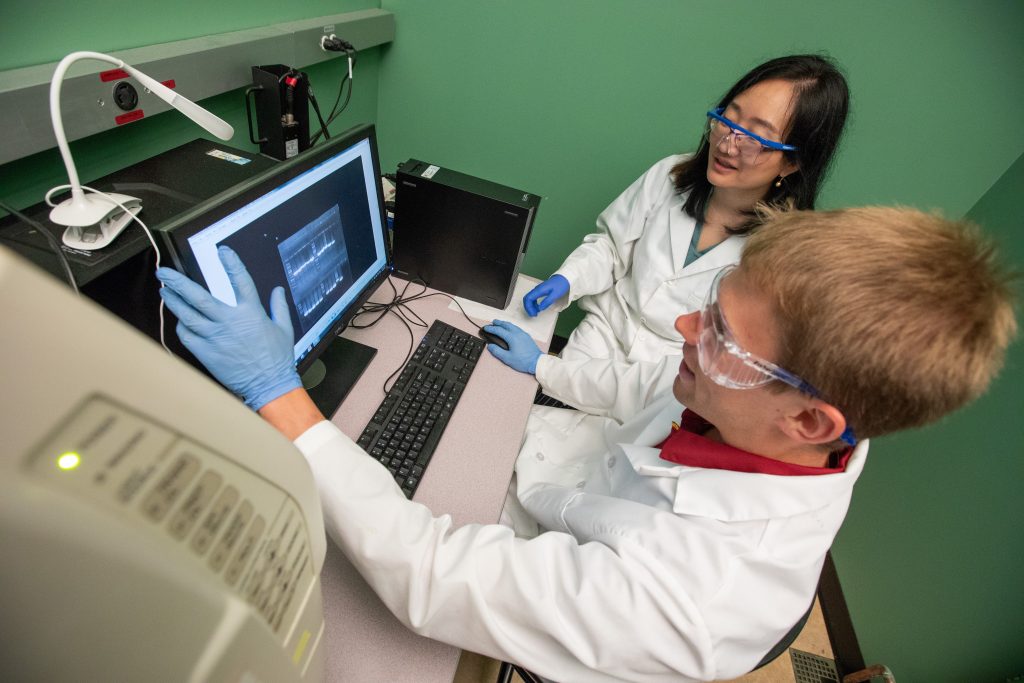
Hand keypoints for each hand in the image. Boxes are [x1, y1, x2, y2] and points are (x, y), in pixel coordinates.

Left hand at [156, 246, 300, 410]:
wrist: (268, 386)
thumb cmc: (277, 359)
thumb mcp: (284, 329)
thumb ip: (279, 307)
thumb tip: (278, 290)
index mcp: (251, 313)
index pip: (240, 281)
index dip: (232, 263)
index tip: (223, 252)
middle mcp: (230, 322)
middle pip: (198, 297)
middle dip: (178, 282)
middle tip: (164, 273)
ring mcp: (215, 337)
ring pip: (187, 315)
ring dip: (173, 301)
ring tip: (165, 292)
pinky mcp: (207, 353)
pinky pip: (188, 335)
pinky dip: (183, 326)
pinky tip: (181, 321)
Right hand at [483, 320, 541, 374]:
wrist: (537, 362)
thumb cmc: (523, 361)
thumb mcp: (507, 358)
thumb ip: (497, 351)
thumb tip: (490, 346)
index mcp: (512, 337)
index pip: (499, 330)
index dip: (491, 329)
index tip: (486, 328)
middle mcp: (518, 333)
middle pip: (506, 324)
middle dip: (498, 323)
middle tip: (493, 322)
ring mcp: (523, 334)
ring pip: (512, 325)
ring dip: (505, 324)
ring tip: (500, 324)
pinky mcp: (527, 336)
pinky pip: (517, 328)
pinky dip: (511, 326)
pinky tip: (510, 329)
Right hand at [522, 274, 568, 316]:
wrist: (564, 278)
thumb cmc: (560, 285)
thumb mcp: (555, 295)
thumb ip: (547, 301)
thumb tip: (540, 308)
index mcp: (539, 290)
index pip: (528, 298)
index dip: (529, 307)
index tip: (533, 314)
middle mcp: (537, 289)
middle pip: (527, 298)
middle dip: (528, 308)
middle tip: (534, 314)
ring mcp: (538, 290)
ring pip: (530, 298)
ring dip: (531, 306)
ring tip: (536, 312)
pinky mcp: (540, 291)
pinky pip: (534, 298)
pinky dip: (534, 304)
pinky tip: (538, 307)